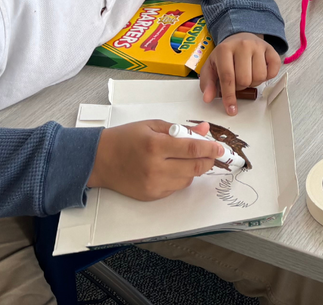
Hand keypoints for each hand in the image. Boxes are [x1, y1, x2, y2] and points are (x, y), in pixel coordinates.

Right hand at [88, 119, 223, 199]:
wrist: (100, 160)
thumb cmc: (125, 138)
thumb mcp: (153, 126)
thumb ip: (180, 129)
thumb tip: (204, 131)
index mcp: (155, 146)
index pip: (192, 149)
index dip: (210, 148)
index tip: (221, 148)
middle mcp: (155, 168)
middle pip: (194, 167)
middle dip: (208, 160)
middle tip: (212, 153)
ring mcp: (153, 185)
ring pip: (188, 179)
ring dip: (194, 168)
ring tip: (185, 157)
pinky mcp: (151, 196)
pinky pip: (176, 188)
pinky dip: (181, 177)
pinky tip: (173, 167)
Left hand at [200, 32, 280, 114]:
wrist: (240, 37)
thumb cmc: (225, 56)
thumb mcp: (211, 66)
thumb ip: (207, 83)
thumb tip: (208, 98)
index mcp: (225, 49)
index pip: (228, 77)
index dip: (229, 96)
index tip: (231, 110)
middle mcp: (242, 45)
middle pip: (245, 79)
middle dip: (241, 86)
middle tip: (237, 80)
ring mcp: (258, 46)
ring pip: (260, 77)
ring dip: (254, 82)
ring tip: (248, 74)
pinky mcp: (271, 48)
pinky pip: (273, 71)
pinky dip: (268, 76)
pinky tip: (260, 70)